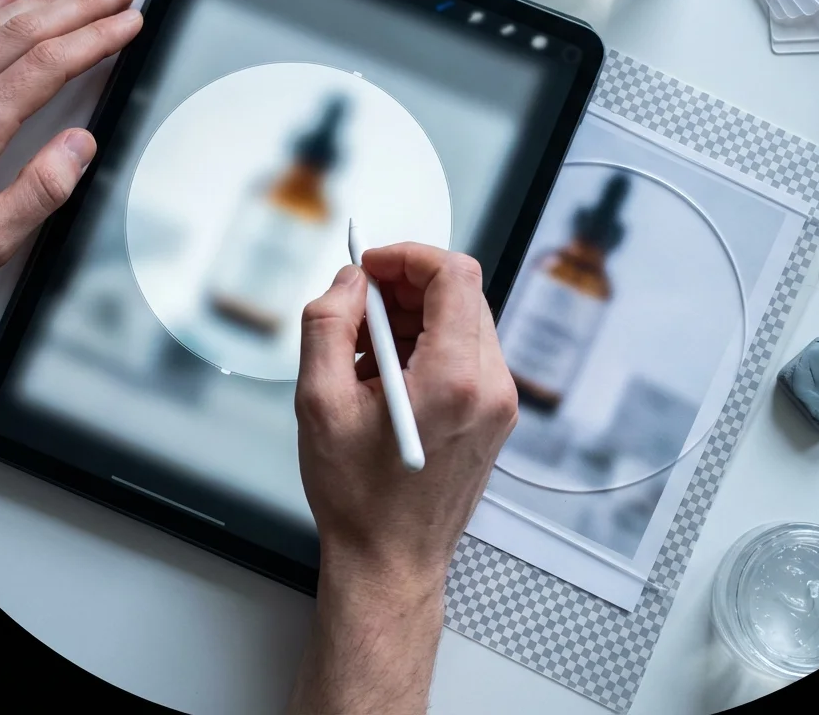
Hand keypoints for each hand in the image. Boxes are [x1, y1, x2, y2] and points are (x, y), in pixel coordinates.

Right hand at [288, 243, 517, 714]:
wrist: (391, 561)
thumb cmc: (359, 498)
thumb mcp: (319, 402)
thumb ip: (328, 324)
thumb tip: (348, 282)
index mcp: (453, 378)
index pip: (454, 275)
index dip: (408, 257)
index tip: (371, 266)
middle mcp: (489, 386)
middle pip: (461, 295)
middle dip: (406, 288)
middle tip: (358, 307)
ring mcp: (499, 403)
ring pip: (465, 321)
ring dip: (414, 318)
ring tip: (364, 351)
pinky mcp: (495, 415)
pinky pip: (467, 354)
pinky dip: (428, 346)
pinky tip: (386, 375)